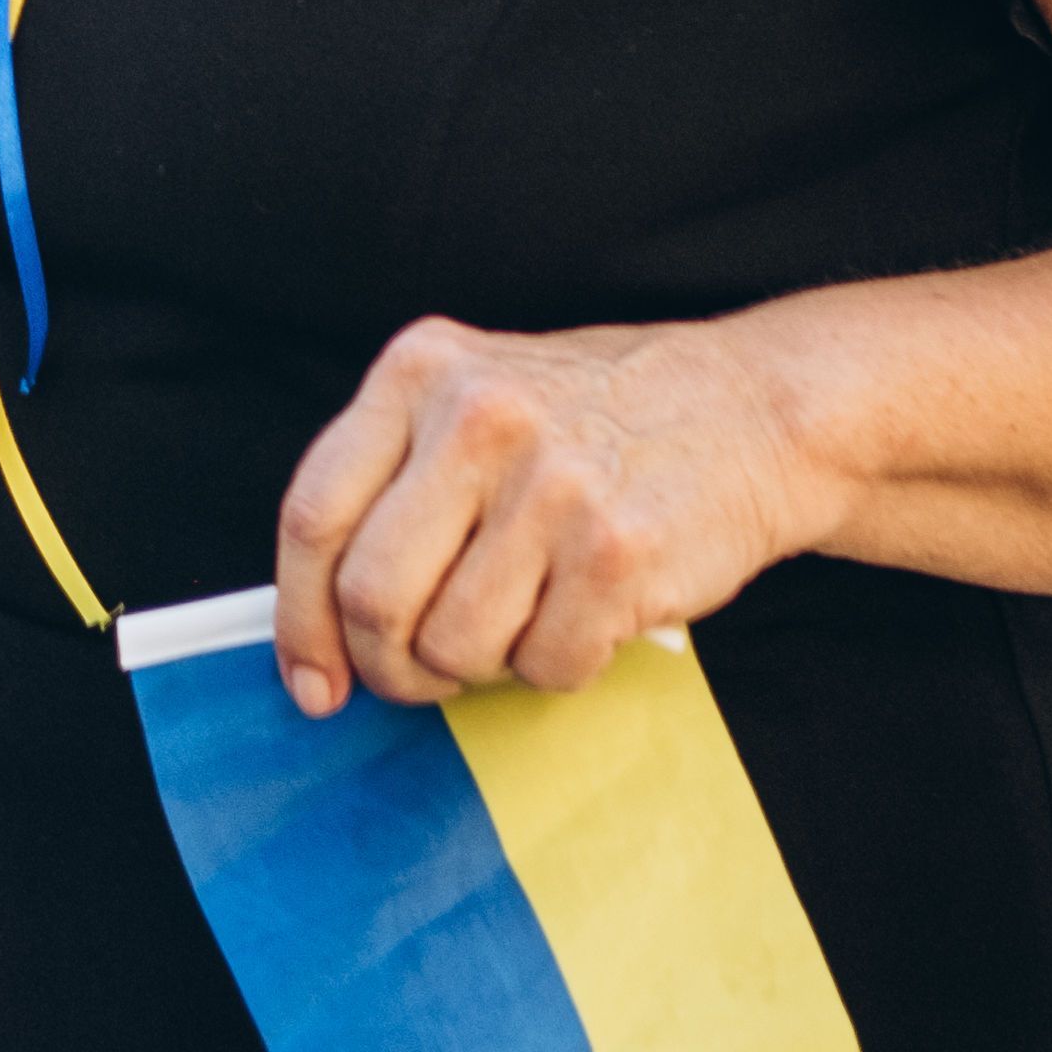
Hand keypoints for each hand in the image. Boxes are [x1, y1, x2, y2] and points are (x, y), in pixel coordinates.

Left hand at [269, 310, 813, 718]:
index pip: (313, 516)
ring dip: (480, 667)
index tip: (311, 681)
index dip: (299, 620)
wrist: (752, 410)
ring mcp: (551, 482)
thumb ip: (393, 484)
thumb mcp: (474, 401)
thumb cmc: (597, 422)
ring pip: (453, 646)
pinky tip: (586, 614)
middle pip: (372, 597)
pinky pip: (544, 665)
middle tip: (422, 671)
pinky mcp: (618, 549)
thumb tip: (316, 629)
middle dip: (388, 663)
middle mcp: (478, 415)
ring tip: (523, 619)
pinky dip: (556, 666)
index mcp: (420, 370)